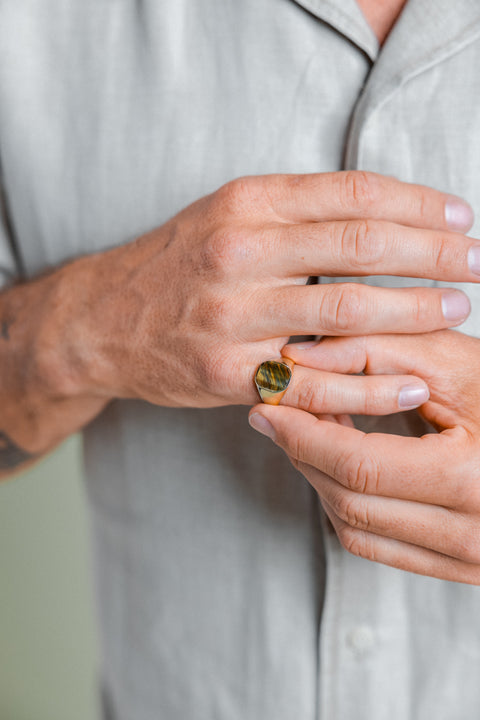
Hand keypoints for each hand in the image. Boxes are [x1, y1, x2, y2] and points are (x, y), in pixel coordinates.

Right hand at [70, 171, 476, 408]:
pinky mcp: (227, 374)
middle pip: (358, 247)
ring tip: (457, 311)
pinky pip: (312, 382)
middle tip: (477, 264)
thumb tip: (381, 215)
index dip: (416, 204)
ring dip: (414, 312)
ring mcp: (231, 317)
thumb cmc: (177, 263)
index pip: (351, 193)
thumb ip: (295, 211)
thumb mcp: (226, 214)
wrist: (102, 320)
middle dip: (432, 254)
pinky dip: (368, 386)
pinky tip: (409, 383)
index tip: (459, 216)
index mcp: (245, 204)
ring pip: (344, 312)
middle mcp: (238, 253)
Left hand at [249, 330, 479, 583]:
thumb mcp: (459, 362)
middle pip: (350, 500)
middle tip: (278, 414)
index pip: (358, 466)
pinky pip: (379, 546)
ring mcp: (471, 561)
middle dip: (302, 453)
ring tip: (307, 434)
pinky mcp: (462, 569)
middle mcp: (475, 535)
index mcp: (475, 480)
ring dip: (318, 480)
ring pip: (357, 528)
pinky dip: (346, 506)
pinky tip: (339, 466)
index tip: (267, 406)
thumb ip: (377, 348)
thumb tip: (297, 357)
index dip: (302, 434)